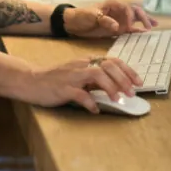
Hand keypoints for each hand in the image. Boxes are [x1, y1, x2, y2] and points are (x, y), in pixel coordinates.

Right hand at [22, 57, 142, 113]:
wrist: (32, 80)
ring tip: (117, 99)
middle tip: (132, 93)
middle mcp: (82, 65)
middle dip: (123, 79)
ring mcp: (72, 76)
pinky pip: (80, 94)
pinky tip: (95, 110)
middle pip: (108, 66)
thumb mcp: (80, 75)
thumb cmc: (57, 79)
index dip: (128, 70)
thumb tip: (117, 87)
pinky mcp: (63, 88)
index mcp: (87, 61)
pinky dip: (90, 102)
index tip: (138, 82)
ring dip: (110, 87)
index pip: (113, 61)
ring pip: (96, 74)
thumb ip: (96, 79)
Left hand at [64, 0, 157, 37]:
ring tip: (154, 26)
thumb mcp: (91, 16)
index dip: (129, 17)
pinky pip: (130, 29)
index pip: (126, 9)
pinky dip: (137, 31)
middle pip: (134, 11)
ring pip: (135, 19)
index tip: (129, 27)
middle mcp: (118, 11)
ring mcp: (119, 20)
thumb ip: (104, 21)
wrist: (74, 24)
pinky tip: (144, 34)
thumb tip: (117, 26)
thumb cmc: (82, 16)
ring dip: (144, 22)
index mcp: (112, 4)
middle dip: (143, 17)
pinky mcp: (117, 29)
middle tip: (150, 26)